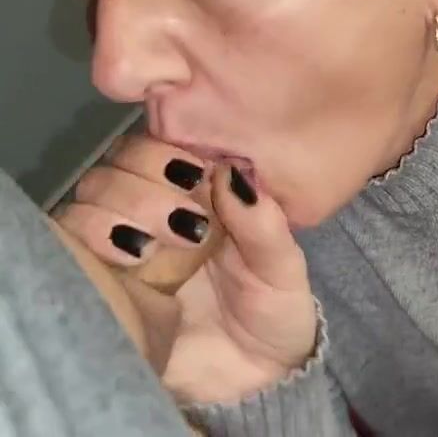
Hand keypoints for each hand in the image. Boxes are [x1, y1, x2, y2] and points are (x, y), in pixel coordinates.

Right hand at [55, 135, 317, 402]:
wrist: (253, 374)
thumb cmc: (275, 311)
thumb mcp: (283, 268)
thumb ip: (264, 224)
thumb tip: (231, 172)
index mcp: (202, 195)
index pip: (164, 146)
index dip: (171, 152)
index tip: (197, 176)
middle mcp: (157, 210)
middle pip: (120, 165)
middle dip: (146, 184)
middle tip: (186, 223)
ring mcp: (125, 242)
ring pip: (91, 196)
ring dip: (119, 209)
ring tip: (156, 245)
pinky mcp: (102, 278)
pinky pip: (70, 240)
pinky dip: (91, 237)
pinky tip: (131, 258)